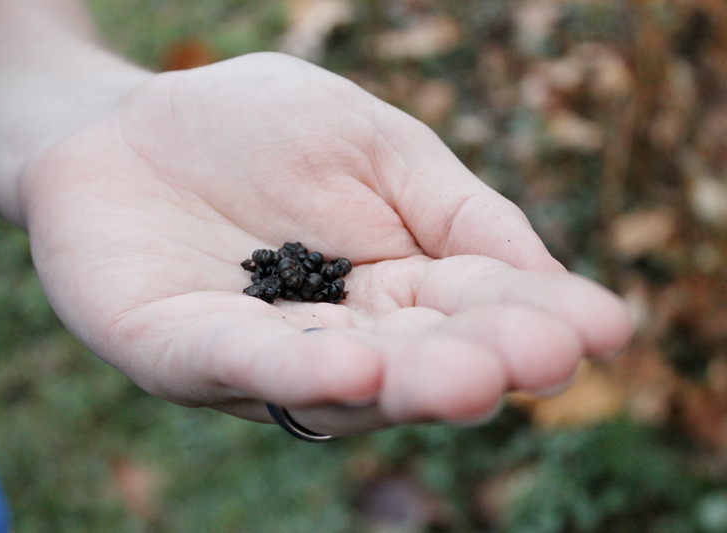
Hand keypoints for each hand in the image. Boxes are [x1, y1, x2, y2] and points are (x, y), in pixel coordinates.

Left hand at [20, 53, 632, 435]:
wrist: (124, 124)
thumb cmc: (253, 130)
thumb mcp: (377, 146)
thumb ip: (456, 211)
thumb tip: (551, 278)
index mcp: (389, 286)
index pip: (471, 307)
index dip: (533, 319)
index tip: (603, 328)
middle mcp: (334, 334)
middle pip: (414, 360)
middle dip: (478, 360)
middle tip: (544, 359)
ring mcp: (255, 352)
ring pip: (339, 382)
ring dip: (403, 381)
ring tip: (465, 375)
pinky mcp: (173, 351)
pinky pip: (236, 365)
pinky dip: (293, 370)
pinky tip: (351, 364)